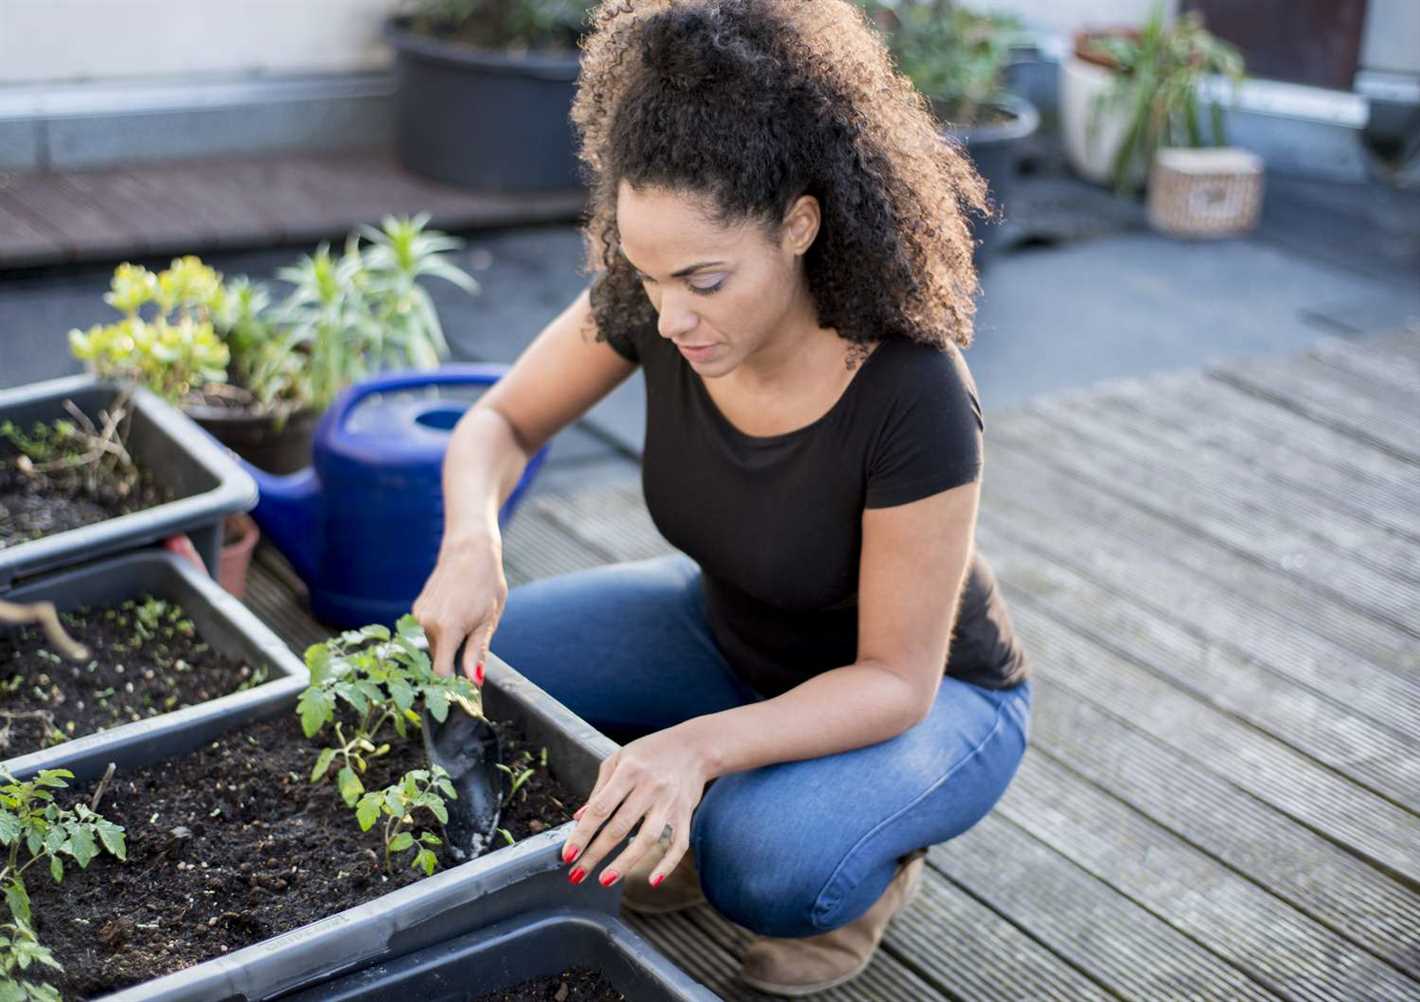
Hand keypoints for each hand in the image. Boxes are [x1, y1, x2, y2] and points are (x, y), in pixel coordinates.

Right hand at [412, 531, 506, 685]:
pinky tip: (456, 613)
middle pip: (438, 659)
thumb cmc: (485, 584)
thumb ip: (477, 653)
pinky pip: (428, 630)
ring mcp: (418, 614)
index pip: (440, 672)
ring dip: (449, 643)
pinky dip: (442, 630)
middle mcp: (426, 623)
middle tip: (474, 646)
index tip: (463, 689)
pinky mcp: (416, 608)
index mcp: (447, 628)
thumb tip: (474, 681)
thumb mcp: (488, 620)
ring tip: (467, 621)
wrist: (469, 550)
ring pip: (433, 645)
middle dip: (454, 660)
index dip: (452, 684)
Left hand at [561, 726, 710, 889]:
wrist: (694, 746)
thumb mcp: (619, 759)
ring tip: (605, 880)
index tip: (568, 854)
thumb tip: (579, 818)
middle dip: (595, 854)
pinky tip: (653, 880)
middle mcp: (650, 788)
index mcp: (629, 771)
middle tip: (577, 874)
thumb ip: (599, 789)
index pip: (601, 808)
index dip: (582, 833)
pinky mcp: (685, 814)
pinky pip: (678, 844)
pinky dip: (667, 864)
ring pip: (647, 839)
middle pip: (620, 827)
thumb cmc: (651, 752)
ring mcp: (670, 803)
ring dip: (625, 863)